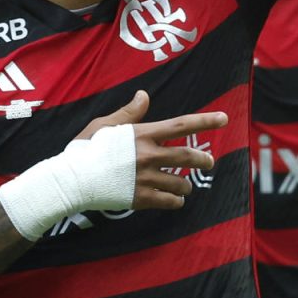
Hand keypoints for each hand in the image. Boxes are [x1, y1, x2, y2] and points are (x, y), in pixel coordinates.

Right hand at [75, 90, 225, 210]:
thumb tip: (145, 95)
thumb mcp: (104, 124)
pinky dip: (176, 201)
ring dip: (186, 184)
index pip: (181, 125)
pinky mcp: (140, 198)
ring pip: (180, 182)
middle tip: (209, 162)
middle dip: (203, 160)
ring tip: (186, 185)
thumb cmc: (84, 149)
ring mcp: (145, 178)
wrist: (72, 180)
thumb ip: (129, 113)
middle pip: (187, 157)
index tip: (225, 118)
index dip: (205, 121)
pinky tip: (176, 201)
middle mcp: (148, 155)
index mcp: (142, 134)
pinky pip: (168, 201)